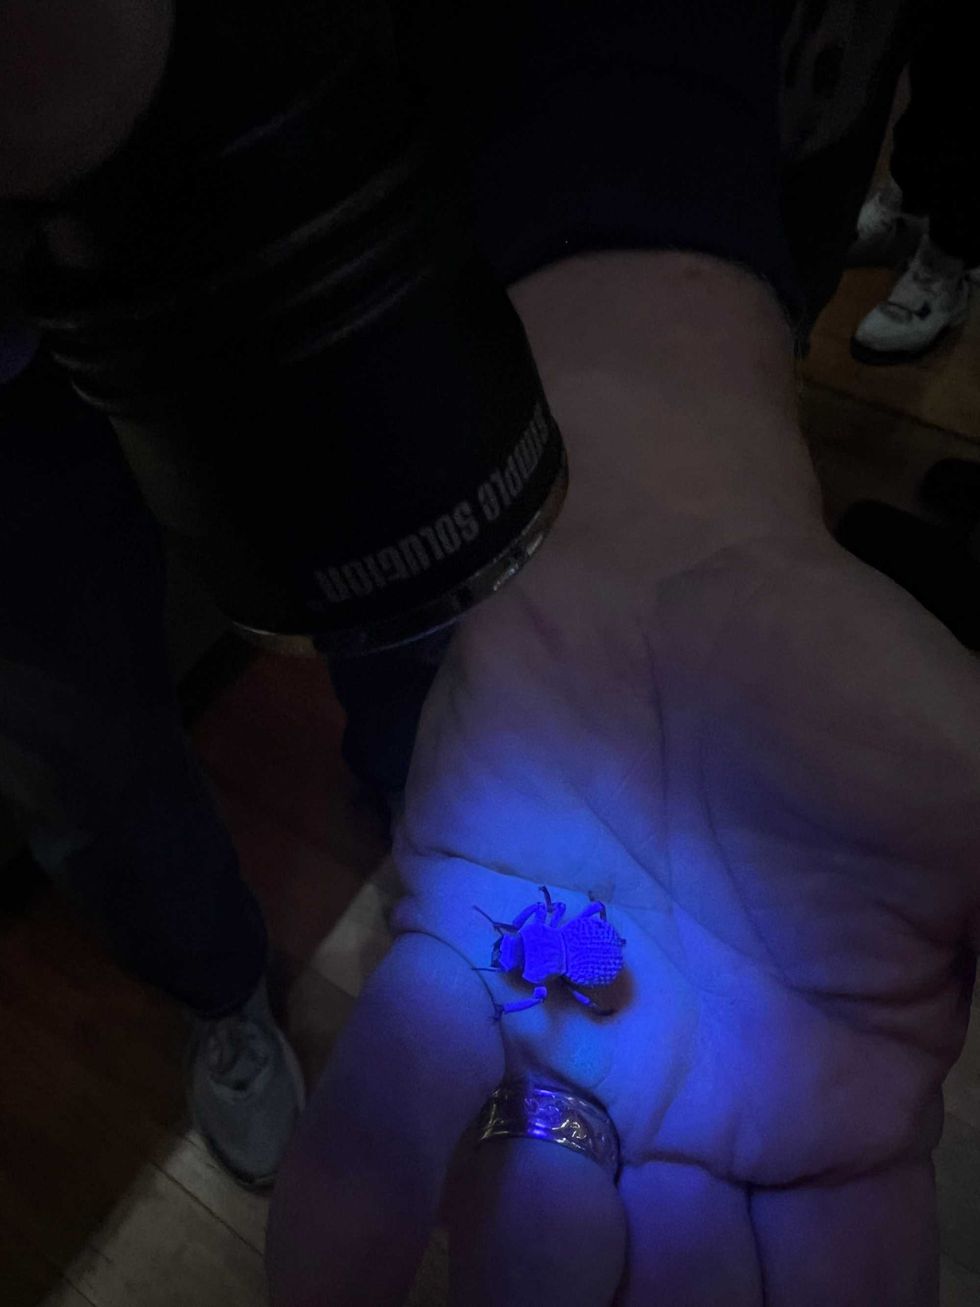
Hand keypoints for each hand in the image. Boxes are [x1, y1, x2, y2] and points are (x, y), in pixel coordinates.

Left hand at [268, 255, 979, 1306]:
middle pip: (659, 1294)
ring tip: (557, 1199)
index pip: (827, 1296)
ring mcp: (555, 1049)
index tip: (751, 1277)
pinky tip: (391, 1155)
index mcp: (830, 1110)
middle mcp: (687, 1113)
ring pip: (513, 1230)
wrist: (670, 574)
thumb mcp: (971, 809)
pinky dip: (376, 1145)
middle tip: (637, 1232)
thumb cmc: (833, 686)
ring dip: (516, 1270)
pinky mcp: (445, 968)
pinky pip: (399, 1093)